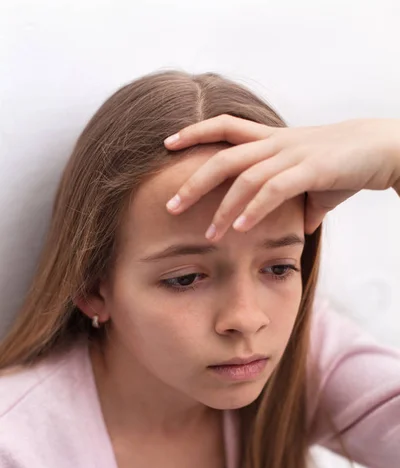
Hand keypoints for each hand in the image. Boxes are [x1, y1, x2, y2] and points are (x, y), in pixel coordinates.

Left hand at [163, 115, 399, 239]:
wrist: (383, 148)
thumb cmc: (345, 165)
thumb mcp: (313, 184)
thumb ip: (299, 204)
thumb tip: (298, 227)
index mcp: (271, 140)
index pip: (224, 127)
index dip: (195, 132)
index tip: (167, 143)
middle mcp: (276, 143)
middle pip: (223, 156)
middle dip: (194, 182)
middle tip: (170, 207)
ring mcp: (292, 154)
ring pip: (245, 177)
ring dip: (223, 209)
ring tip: (209, 236)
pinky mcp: (311, 169)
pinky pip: (275, 189)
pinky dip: (255, 210)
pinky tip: (241, 229)